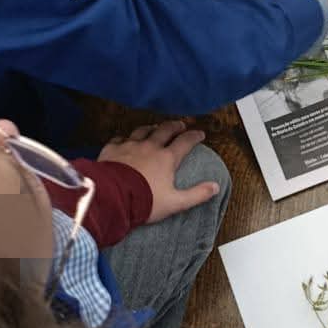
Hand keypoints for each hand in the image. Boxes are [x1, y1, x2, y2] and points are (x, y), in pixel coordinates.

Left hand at [98, 121, 218, 221]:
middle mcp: (150, 147)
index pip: (185, 142)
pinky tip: (125, 140)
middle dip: (175, 126)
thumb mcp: (175, 202)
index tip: (200, 134)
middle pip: (165, 130)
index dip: (194, 137)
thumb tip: (215, 187)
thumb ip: (196, 194)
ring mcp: (130, 145)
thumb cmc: (144, 201)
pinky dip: (125, 138)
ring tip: (154, 127)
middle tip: (180, 125)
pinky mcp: (112, 149)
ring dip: (151, 128)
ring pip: (143, 130)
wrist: (112, 197)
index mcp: (166, 158)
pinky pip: (120, 138)